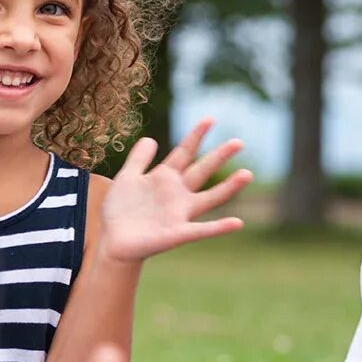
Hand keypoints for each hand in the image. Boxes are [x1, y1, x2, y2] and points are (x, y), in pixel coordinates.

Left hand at [98, 118, 251, 262]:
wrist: (114, 242)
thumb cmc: (120, 212)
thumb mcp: (126, 179)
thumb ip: (138, 159)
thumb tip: (150, 139)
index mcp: (165, 179)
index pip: (184, 153)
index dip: (196, 136)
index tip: (210, 118)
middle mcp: (178, 195)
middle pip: (202, 171)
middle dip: (219, 157)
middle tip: (239, 142)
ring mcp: (180, 214)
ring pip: (210, 198)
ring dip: (229, 188)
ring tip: (247, 174)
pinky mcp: (178, 234)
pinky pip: (202, 230)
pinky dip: (219, 227)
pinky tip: (237, 223)